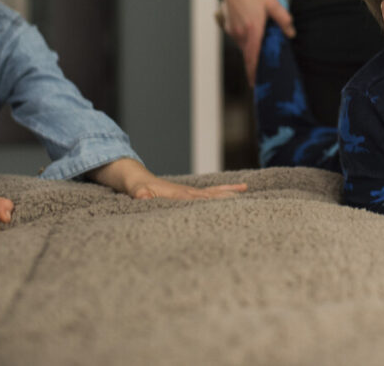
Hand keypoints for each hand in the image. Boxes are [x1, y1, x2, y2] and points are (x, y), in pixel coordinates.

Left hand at [89, 158, 246, 200]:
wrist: (137, 178)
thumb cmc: (137, 188)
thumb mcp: (136, 192)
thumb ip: (141, 195)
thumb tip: (144, 196)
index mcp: (179, 195)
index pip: (198, 199)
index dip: (211, 202)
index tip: (227, 205)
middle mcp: (188, 192)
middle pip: (212, 194)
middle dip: (227, 196)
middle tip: (246, 198)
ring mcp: (191, 192)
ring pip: (214, 192)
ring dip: (229, 192)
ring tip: (246, 189)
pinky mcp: (191, 194)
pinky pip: (211, 193)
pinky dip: (225, 191)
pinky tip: (239, 190)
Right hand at [219, 0, 295, 82]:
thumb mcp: (272, 3)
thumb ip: (283, 19)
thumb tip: (291, 33)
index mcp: (253, 30)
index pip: (253, 57)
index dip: (254, 72)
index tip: (255, 83)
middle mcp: (241, 34)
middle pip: (249, 54)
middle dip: (254, 64)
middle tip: (263, 70)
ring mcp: (233, 31)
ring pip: (244, 47)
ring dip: (252, 49)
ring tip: (260, 43)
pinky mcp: (229, 28)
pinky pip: (239, 39)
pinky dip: (246, 40)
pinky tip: (252, 30)